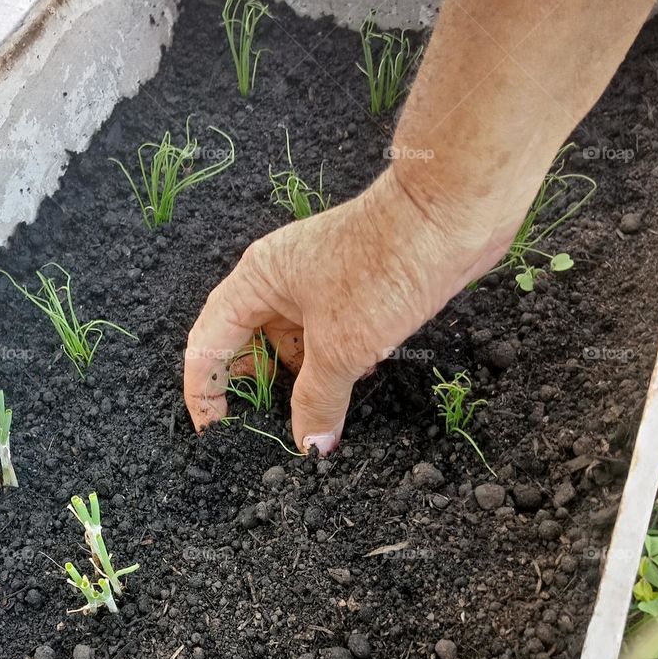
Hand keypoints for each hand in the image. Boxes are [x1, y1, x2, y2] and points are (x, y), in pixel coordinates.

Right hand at [183, 164, 508, 454]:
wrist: (453, 212)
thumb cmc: (385, 266)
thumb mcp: (342, 348)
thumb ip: (317, 400)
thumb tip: (308, 446)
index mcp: (255, 281)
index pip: (206, 345)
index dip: (205, 393)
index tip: (217, 434)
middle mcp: (278, 280)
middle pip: (245, 345)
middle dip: (254, 389)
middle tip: (268, 432)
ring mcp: (316, 283)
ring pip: (289, 343)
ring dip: (298, 381)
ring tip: (313, 416)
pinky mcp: (352, 289)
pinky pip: (326, 337)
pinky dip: (331, 366)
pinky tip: (352, 387)